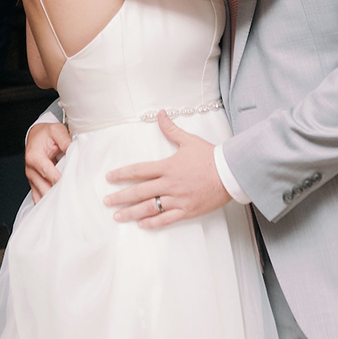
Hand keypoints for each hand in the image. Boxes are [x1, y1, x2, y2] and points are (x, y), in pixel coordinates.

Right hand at [24, 121, 71, 201]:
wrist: (35, 136)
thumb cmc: (45, 134)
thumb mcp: (56, 130)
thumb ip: (64, 139)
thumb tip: (72, 148)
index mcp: (34, 157)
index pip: (47, 172)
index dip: (58, 179)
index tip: (70, 185)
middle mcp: (31, 170)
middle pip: (44, 187)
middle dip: (58, 193)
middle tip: (73, 197)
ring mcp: (32, 179)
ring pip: (41, 196)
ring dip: (53, 200)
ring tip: (68, 204)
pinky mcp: (34, 184)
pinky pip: (38, 198)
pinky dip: (47, 203)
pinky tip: (58, 206)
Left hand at [103, 114, 231, 228]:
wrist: (231, 173)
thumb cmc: (211, 156)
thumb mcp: (189, 140)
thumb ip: (171, 129)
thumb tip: (160, 114)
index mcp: (168, 167)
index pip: (139, 170)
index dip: (122, 174)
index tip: (109, 178)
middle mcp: (170, 184)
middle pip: (140, 191)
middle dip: (121, 197)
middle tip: (106, 201)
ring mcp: (178, 199)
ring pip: (150, 207)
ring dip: (132, 212)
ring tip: (118, 216)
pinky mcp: (187, 210)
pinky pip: (166, 219)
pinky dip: (153, 223)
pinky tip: (142, 224)